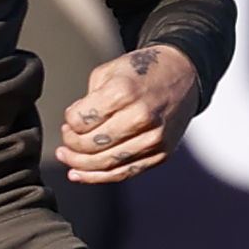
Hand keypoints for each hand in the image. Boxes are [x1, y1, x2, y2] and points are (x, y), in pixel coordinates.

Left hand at [57, 45, 198, 182]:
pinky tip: (80, 174)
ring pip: (106, 163)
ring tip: (67, 158)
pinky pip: (124, 173)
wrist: (182, 75)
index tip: (69, 120)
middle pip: (92, 144)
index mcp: (125, 92)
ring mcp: (154, 138)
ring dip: (80, 164)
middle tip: (65, 141)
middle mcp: (141, 117)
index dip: (68, 122)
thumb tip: (73, 127)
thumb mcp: (109, 71)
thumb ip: (88, 99)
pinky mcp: (161, 154)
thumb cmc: (143, 72)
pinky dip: (98, 177)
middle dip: (71, 145)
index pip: (81, 120)